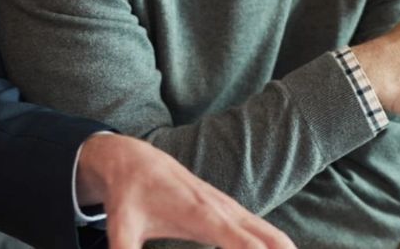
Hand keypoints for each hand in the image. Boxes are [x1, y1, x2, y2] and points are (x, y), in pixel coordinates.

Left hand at [75, 133, 294, 248]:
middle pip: (272, 240)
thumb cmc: (128, 194)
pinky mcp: (231, 212)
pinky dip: (280, 248)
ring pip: (275, 235)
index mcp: (202, 216)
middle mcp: (224, 211)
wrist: (134, 160)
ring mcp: (232, 210)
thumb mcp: (120, 227)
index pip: (245, 244)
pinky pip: (266, 233)